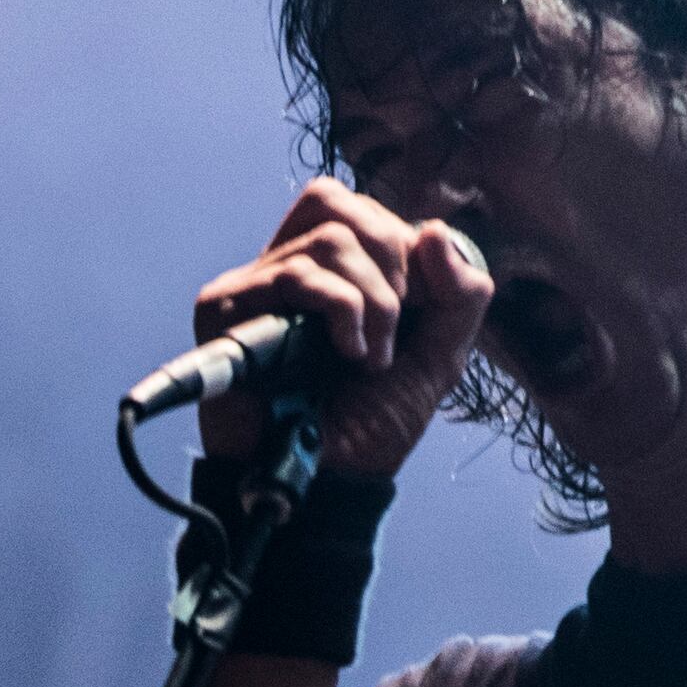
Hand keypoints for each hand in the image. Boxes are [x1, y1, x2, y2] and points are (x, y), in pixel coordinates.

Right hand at [190, 181, 493, 478]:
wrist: (331, 483)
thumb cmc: (374, 426)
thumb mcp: (441, 354)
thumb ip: (460, 292)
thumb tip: (433, 229)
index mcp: (332, 272)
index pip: (364, 211)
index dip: (405, 246)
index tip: (417, 311)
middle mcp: (287, 270)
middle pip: (339, 203)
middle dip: (392, 261)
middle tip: (395, 328)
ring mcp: (254, 287)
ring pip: (329, 237)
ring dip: (373, 300)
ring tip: (368, 356)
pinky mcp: (225, 308)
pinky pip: (297, 274)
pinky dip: (342, 309)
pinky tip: (345, 353)